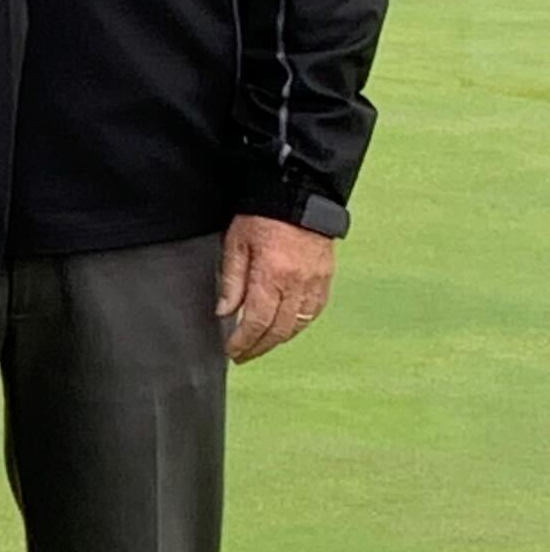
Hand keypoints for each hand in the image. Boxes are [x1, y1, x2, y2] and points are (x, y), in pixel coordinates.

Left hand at [217, 214, 336, 362]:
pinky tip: (285, 327)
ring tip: (261, 345)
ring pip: (299, 324)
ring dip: (279, 339)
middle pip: (280, 330)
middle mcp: (297, 284)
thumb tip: (225, 312)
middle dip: (260, 347)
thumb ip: (232, 281)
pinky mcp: (326, 278)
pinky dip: (298, 324)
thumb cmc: (261, 217)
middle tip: (243, 355)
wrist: (299, 195)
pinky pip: (314, 311)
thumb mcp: (235, 245)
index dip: (244, 342)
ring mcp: (316, 282)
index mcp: (272, 276)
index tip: (232, 351)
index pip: (257, 322)